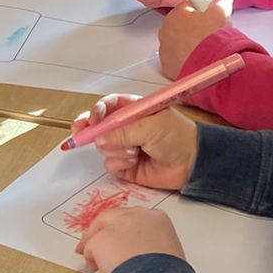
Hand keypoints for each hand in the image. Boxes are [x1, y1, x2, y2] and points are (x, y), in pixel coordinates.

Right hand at [71, 94, 199, 190]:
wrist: (192, 162)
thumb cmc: (177, 136)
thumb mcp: (150, 127)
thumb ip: (123, 132)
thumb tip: (99, 140)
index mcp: (132, 110)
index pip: (107, 107)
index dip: (96, 112)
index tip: (91, 120)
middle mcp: (125, 128)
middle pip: (97, 128)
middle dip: (90, 131)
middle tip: (79, 134)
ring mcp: (124, 147)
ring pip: (103, 148)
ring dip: (116, 150)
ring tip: (136, 152)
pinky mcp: (125, 166)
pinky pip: (110, 165)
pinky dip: (120, 163)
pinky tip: (135, 162)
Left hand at [77, 202, 185, 272]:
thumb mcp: (169, 251)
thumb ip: (154, 244)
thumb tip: (144, 254)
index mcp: (156, 218)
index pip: (134, 217)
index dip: (124, 229)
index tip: (120, 239)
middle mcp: (136, 216)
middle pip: (112, 217)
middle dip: (104, 231)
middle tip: (98, 246)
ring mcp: (116, 226)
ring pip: (98, 230)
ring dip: (95, 244)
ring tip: (94, 260)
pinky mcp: (100, 240)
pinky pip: (90, 248)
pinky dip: (91, 259)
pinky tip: (96, 269)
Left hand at [156, 0, 234, 80]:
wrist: (208, 66)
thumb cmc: (211, 38)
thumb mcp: (221, 11)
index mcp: (176, 13)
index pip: (189, 5)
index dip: (203, 10)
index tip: (211, 15)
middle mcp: (166, 30)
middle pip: (183, 24)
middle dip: (197, 27)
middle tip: (212, 33)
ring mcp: (165, 49)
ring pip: (179, 41)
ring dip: (191, 43)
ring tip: (206, 47)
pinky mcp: (167, 66)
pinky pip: (178, 58)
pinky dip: (187, 58)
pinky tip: (199, 58)